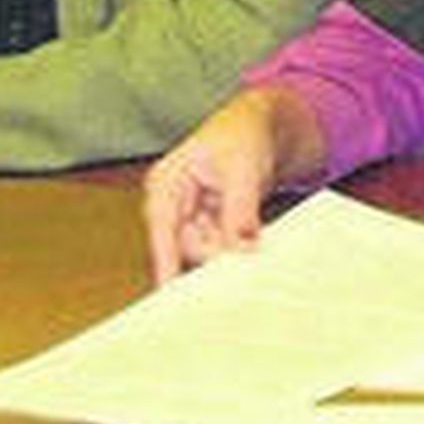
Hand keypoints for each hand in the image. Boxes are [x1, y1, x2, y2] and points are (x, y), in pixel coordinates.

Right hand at [143, 87, 320, 285]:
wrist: (262, 128)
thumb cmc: (244, 134)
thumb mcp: (243, 167)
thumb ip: (240, 208)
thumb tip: (240, 246)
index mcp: (166, 182)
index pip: (161, 227)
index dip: (164, 263)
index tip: (170, 295)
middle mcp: (171, 204)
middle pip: (187, 247)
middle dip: (218, 251)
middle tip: (247, 248)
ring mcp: (189, 219)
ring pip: (206, 253)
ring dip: (232, 249)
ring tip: (255, 230)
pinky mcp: (207, 229)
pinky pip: (220, 250)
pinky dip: (237, 247)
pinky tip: (251, 238)